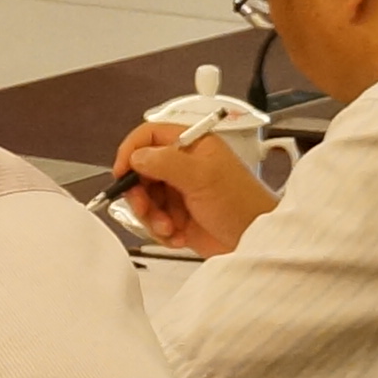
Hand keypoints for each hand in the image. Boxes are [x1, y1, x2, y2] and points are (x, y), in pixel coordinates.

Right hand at [106, 124, 272, 257]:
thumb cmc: (243, 205)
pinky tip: (178, 236)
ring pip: (144, 199)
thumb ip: (166, 162)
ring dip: (152, 217)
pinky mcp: (178, 217)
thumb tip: (137, 156)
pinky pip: (153, 222)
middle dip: (140, 193)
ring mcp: (180, 192)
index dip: (131, 151)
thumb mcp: (202, 177)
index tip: (122, 172)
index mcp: (191, 145)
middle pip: (141, 171)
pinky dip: (161, 232)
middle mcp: (183, 166)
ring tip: (169, 227)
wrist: (255, 241)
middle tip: (145, 208)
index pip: (149, 136)